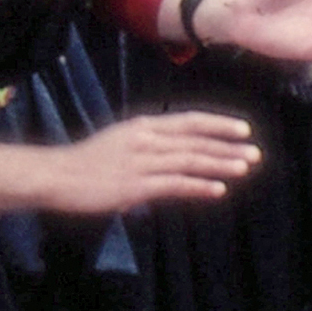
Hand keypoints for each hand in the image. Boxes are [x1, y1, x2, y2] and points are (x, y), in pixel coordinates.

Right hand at [44, 111, 260, 215]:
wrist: (56, 176)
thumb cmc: (86, 164)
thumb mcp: (120, 144)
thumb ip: (149, 148)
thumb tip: (172, 158)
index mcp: (143, 126)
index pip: (188, 121)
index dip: (218, 124)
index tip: (243, 129)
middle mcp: (146, 139)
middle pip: (195, 140)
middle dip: (227, 146)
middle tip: (255, 152)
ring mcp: (141, 162)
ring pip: (190, 160)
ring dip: (220, 163)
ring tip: (245, 167)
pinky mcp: (135, 185)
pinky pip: (174, 184)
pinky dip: (198, 186)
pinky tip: (218, 189)